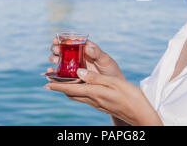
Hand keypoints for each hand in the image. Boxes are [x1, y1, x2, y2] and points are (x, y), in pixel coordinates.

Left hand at [44, 68, 162, 125]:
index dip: (57, 86)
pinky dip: (78, 90)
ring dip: (68, 89)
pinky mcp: (102, 105)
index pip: (70, 89)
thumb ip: (95, 77)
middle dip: (59, 87)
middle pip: (71, 94)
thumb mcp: (114, 83)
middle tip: (51, 80)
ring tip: (62, 81)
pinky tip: (81, 85)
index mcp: (94, 93)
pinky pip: (85, 97)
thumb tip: (78, 72)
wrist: (141, 114)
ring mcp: (97, 104)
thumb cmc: (131, 97)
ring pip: (77, 96)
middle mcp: (93, 100)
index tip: (45, 83)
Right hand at [48, 36, 124, 79]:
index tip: (57, 40)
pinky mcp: (70, 79)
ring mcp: (72, 68)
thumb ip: (97, 53)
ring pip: (58, 62)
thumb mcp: (105, 60)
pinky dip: (52, 75)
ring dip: (54, 60)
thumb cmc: (110, 70)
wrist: (112, 87)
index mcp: (83, 49)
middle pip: (61, 50)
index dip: (61, 39)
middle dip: (55, 49)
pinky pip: (59, 76)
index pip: (69, 41)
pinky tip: (50, 75)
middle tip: (56, 51)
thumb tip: (87, 47)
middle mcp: (75, 57)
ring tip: (55, 61)